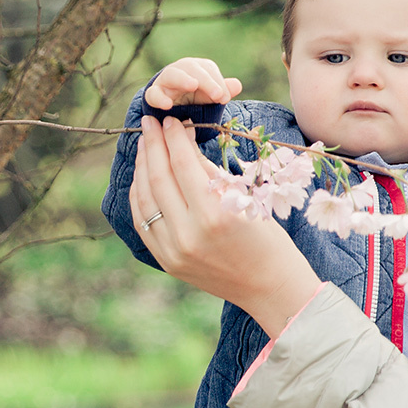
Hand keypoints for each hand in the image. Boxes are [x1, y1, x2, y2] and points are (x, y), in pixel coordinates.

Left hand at [128, 115, 320, 334]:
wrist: (268, 287)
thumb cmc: (266, 237)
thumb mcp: (243, 197)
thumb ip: (208, 169)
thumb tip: (182, 137)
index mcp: (215, 215)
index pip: (183, 164)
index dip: (173, 137)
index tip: (170, 120)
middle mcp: (189, 234)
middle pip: (159, 178)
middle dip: (152, 146)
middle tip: (149, 124)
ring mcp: (173, 251)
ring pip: (145, 199)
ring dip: (142, 168)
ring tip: (145, 146)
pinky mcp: (166, 261)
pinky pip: (142, 221)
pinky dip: (139, 196)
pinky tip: (142, 177)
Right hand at [144, 57, 242, 110]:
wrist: (171, 111)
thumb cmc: (193, 100)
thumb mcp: (209, 97)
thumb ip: (222, 91)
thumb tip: (237, 85)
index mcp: (197, 69)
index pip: (208, 69)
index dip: (217, 81)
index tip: (224, 97)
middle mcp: (181, 70)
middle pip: (192, 68)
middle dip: (206, 80)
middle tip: (217, 94)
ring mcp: (165, 81)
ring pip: (172, 75)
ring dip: (183, 79)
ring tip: (193, 86)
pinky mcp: (153, 94)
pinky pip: (153, 94)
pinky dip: (159, 98)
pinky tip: (168, 105)